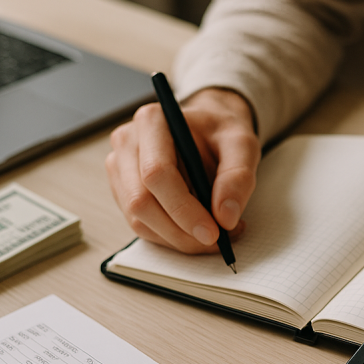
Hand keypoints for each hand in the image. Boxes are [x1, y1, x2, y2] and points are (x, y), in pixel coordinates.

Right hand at [106, 87, 259, 252]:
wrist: (210, 131)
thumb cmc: (221, 132)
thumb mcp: (242, 144)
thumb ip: (238, 176)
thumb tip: (225, 217)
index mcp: (152, 121)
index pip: (156, 173)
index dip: (183, 209)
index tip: (213, 232)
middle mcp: (127, 144)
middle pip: (141, 202)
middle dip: (181, 231)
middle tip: (218, 241)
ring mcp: (121, 170)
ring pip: (139, 220)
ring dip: (179, 239)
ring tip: (216, 234)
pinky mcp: (124, 193)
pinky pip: (143, 227)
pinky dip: (173, 238)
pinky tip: (198, 231)